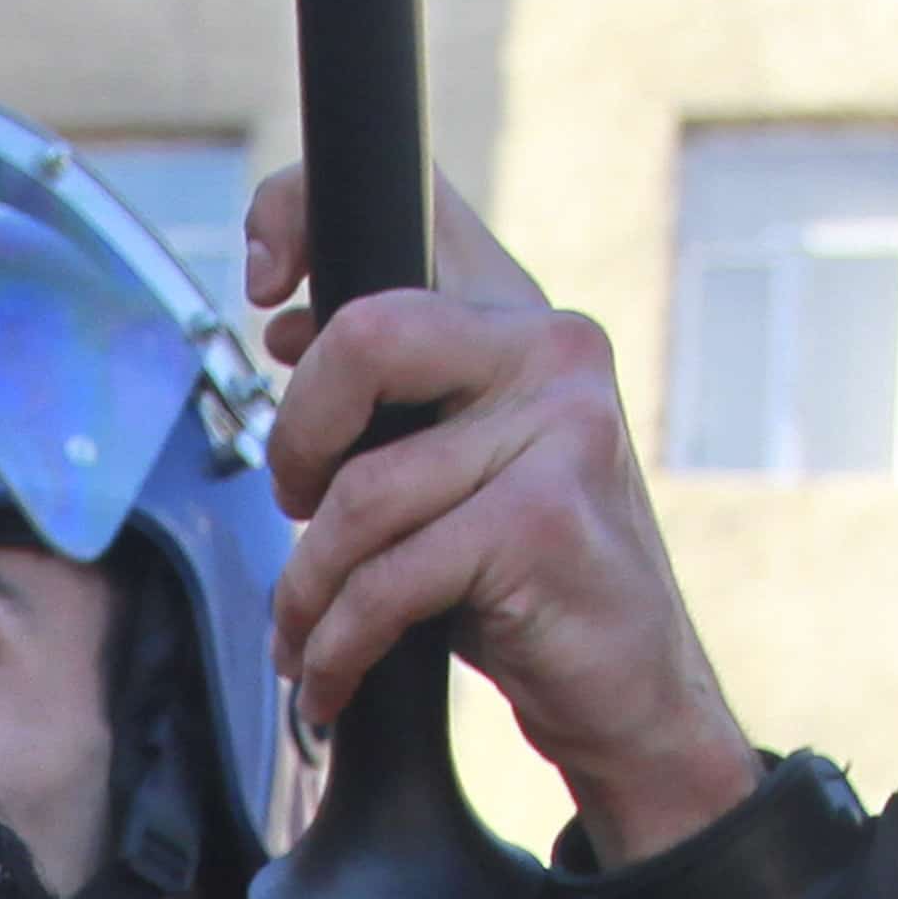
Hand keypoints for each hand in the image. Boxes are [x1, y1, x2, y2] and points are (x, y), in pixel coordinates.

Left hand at [244, 163, 759, 866]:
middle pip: (365, 337)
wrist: (634, 692)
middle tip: (296, 502)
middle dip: (298, 437)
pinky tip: (329, 678)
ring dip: (309, 587)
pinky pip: (389, 578)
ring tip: (304, 633)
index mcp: (524, 320)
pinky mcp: (542, 523)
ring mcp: (560, 432)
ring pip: (363, 492)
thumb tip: (287, 319)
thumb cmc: (535, 580)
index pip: (413, 205)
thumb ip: (392, 391)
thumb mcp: (461, 464)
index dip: (304, 212)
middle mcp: (553, 352)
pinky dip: (338, 642)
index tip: (262, 289)